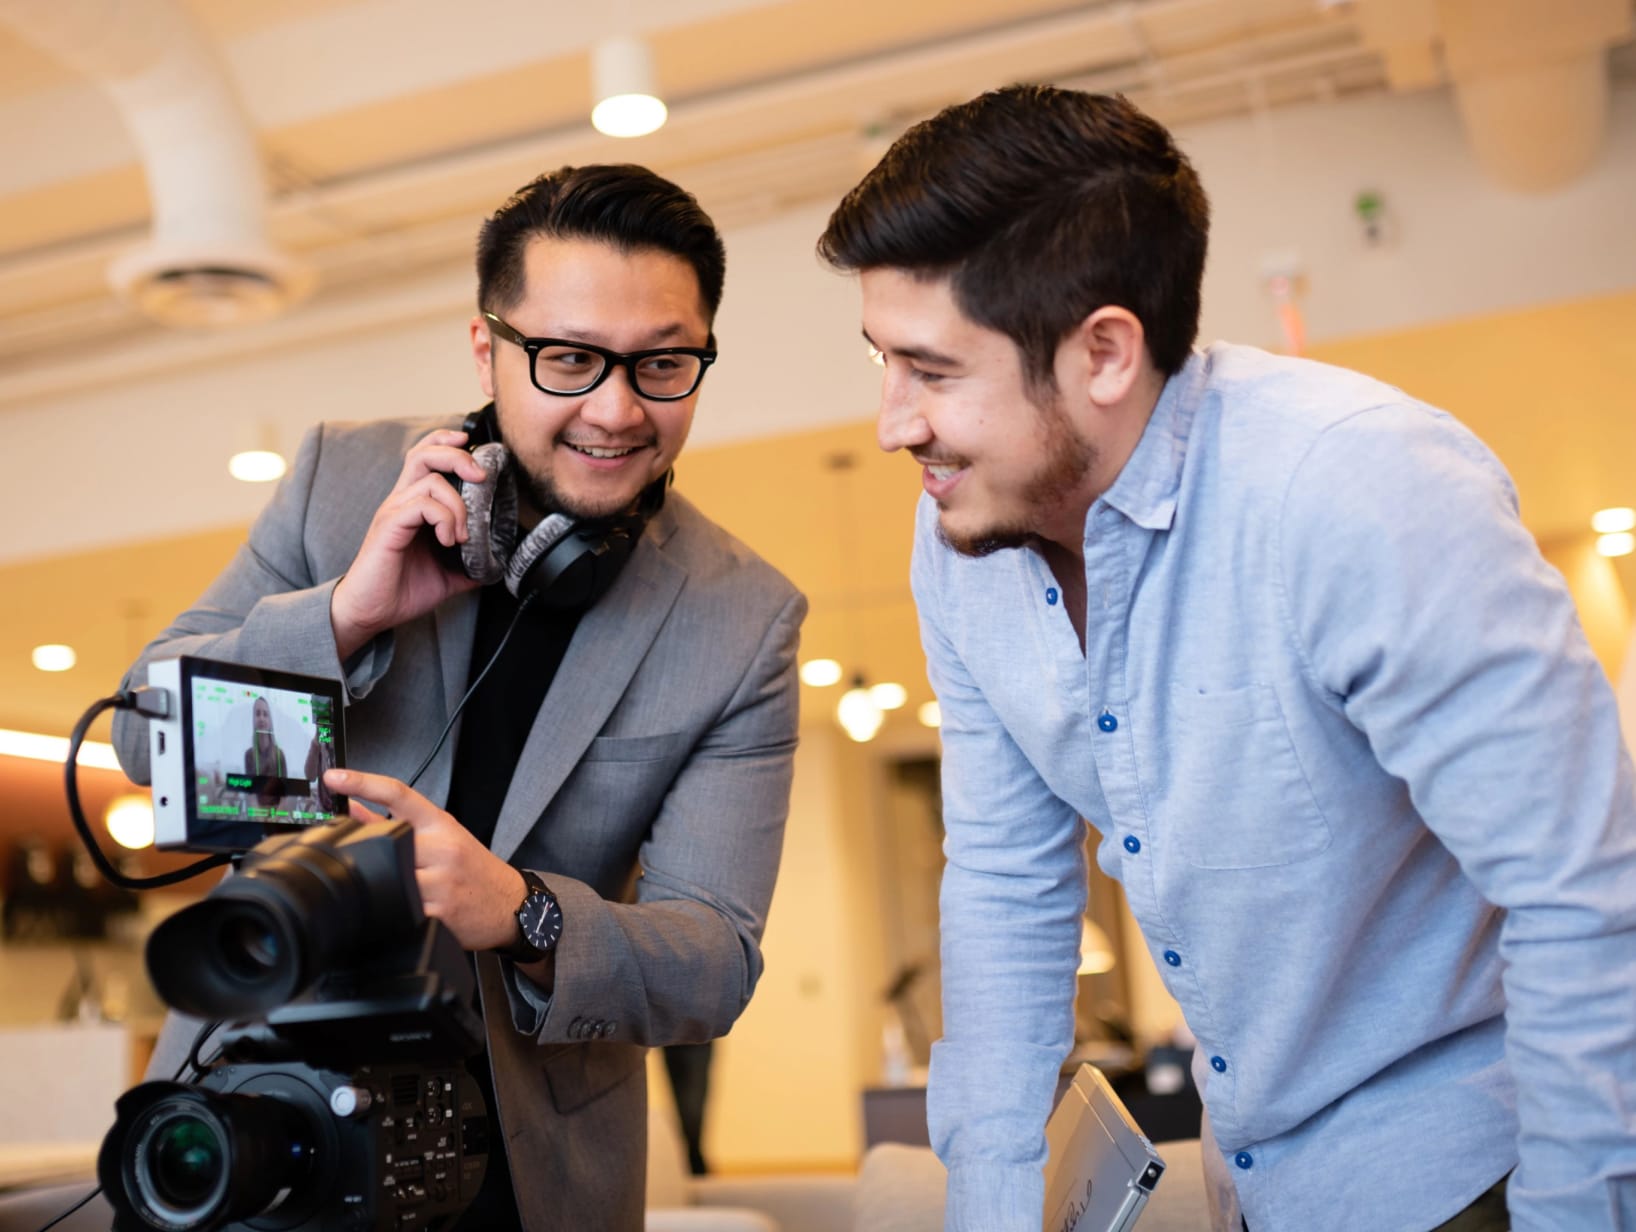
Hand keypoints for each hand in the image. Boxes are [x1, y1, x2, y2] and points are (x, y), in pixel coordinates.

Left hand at [326, 767, 523, 951]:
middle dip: (367, 852)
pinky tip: (395, 910)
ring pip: (391, 877)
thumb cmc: (474, 868)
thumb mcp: (442, 836)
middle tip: (356, 859)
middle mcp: (443, 848)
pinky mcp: (439, 911)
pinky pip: (401, 909)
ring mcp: (442, 881)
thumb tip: (351, 806)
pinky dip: (391, 909)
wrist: (510, 903)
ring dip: (379, 883)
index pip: (399, 794)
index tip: (334, 778)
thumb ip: (393, 821)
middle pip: (387, 840)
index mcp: (440, 825)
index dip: (362, 783)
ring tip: (380, 889)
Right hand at [330, 429, 490, 658]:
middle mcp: (400, 502)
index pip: (425, 457)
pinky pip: (422, 505)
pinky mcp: (389, 527)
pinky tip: (449, 541)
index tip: (472, 445)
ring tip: (462, 536)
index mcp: (412, 506)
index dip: (446, 443)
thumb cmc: (400, 590)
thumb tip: (498, 564)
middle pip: (424, 454)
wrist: (370, 613)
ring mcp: (393, 512)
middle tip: (481, 476)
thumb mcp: (447, 575)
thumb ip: (471, 564)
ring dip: (458, 505)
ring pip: (431, 481)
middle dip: (458, 456)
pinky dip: (444, 519)